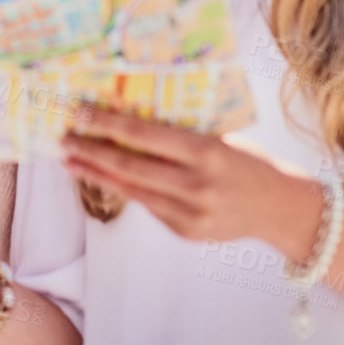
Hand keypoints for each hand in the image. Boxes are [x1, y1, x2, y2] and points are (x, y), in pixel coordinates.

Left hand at [60, 107, 300, 246]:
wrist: (280, 209)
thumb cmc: (249, 162)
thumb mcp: (221, 138)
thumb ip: (182, 132)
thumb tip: (133, 112)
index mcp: (206, 152)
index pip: (145, 136)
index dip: (108, 125)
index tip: (81, 113)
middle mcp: (195, 185)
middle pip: (130, 167)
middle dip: (91, 152)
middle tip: (63, 140)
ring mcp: (189, 213)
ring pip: (132, 191)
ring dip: (96, 175)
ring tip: (71, 161)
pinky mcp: (185, 232)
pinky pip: (147, 206)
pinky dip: (124, 190)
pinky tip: (104, 177)